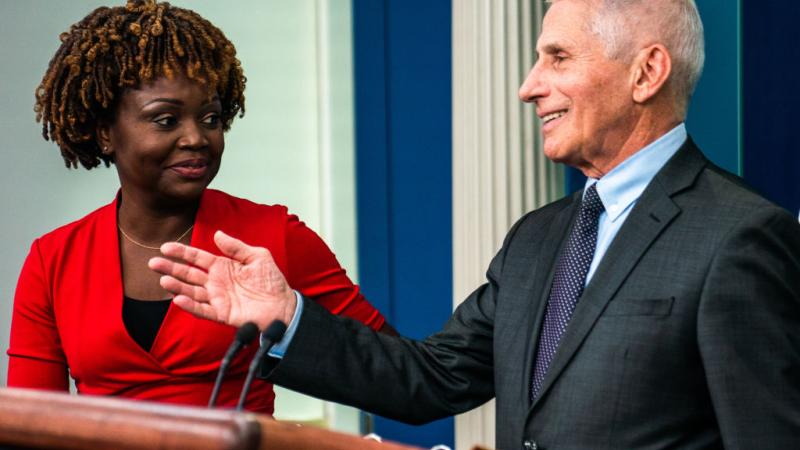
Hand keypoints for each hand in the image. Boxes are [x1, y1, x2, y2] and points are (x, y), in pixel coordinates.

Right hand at [148, 230, 296, 330]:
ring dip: (177, 286)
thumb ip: (237, 247)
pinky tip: (178, 299)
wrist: (283, 305)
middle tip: (154, 262)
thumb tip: (217, 234)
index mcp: (223, 266)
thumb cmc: (272, 281)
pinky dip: (191, 306)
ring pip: (192, 291)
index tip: (165, 247)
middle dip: (171, 268)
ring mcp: (218, 298)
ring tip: (163, 279)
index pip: (197, 257)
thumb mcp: (258, 256)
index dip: (182, 252)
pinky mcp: (222, 314)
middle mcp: (216, 282)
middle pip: (189, 274)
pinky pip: (203, 310)